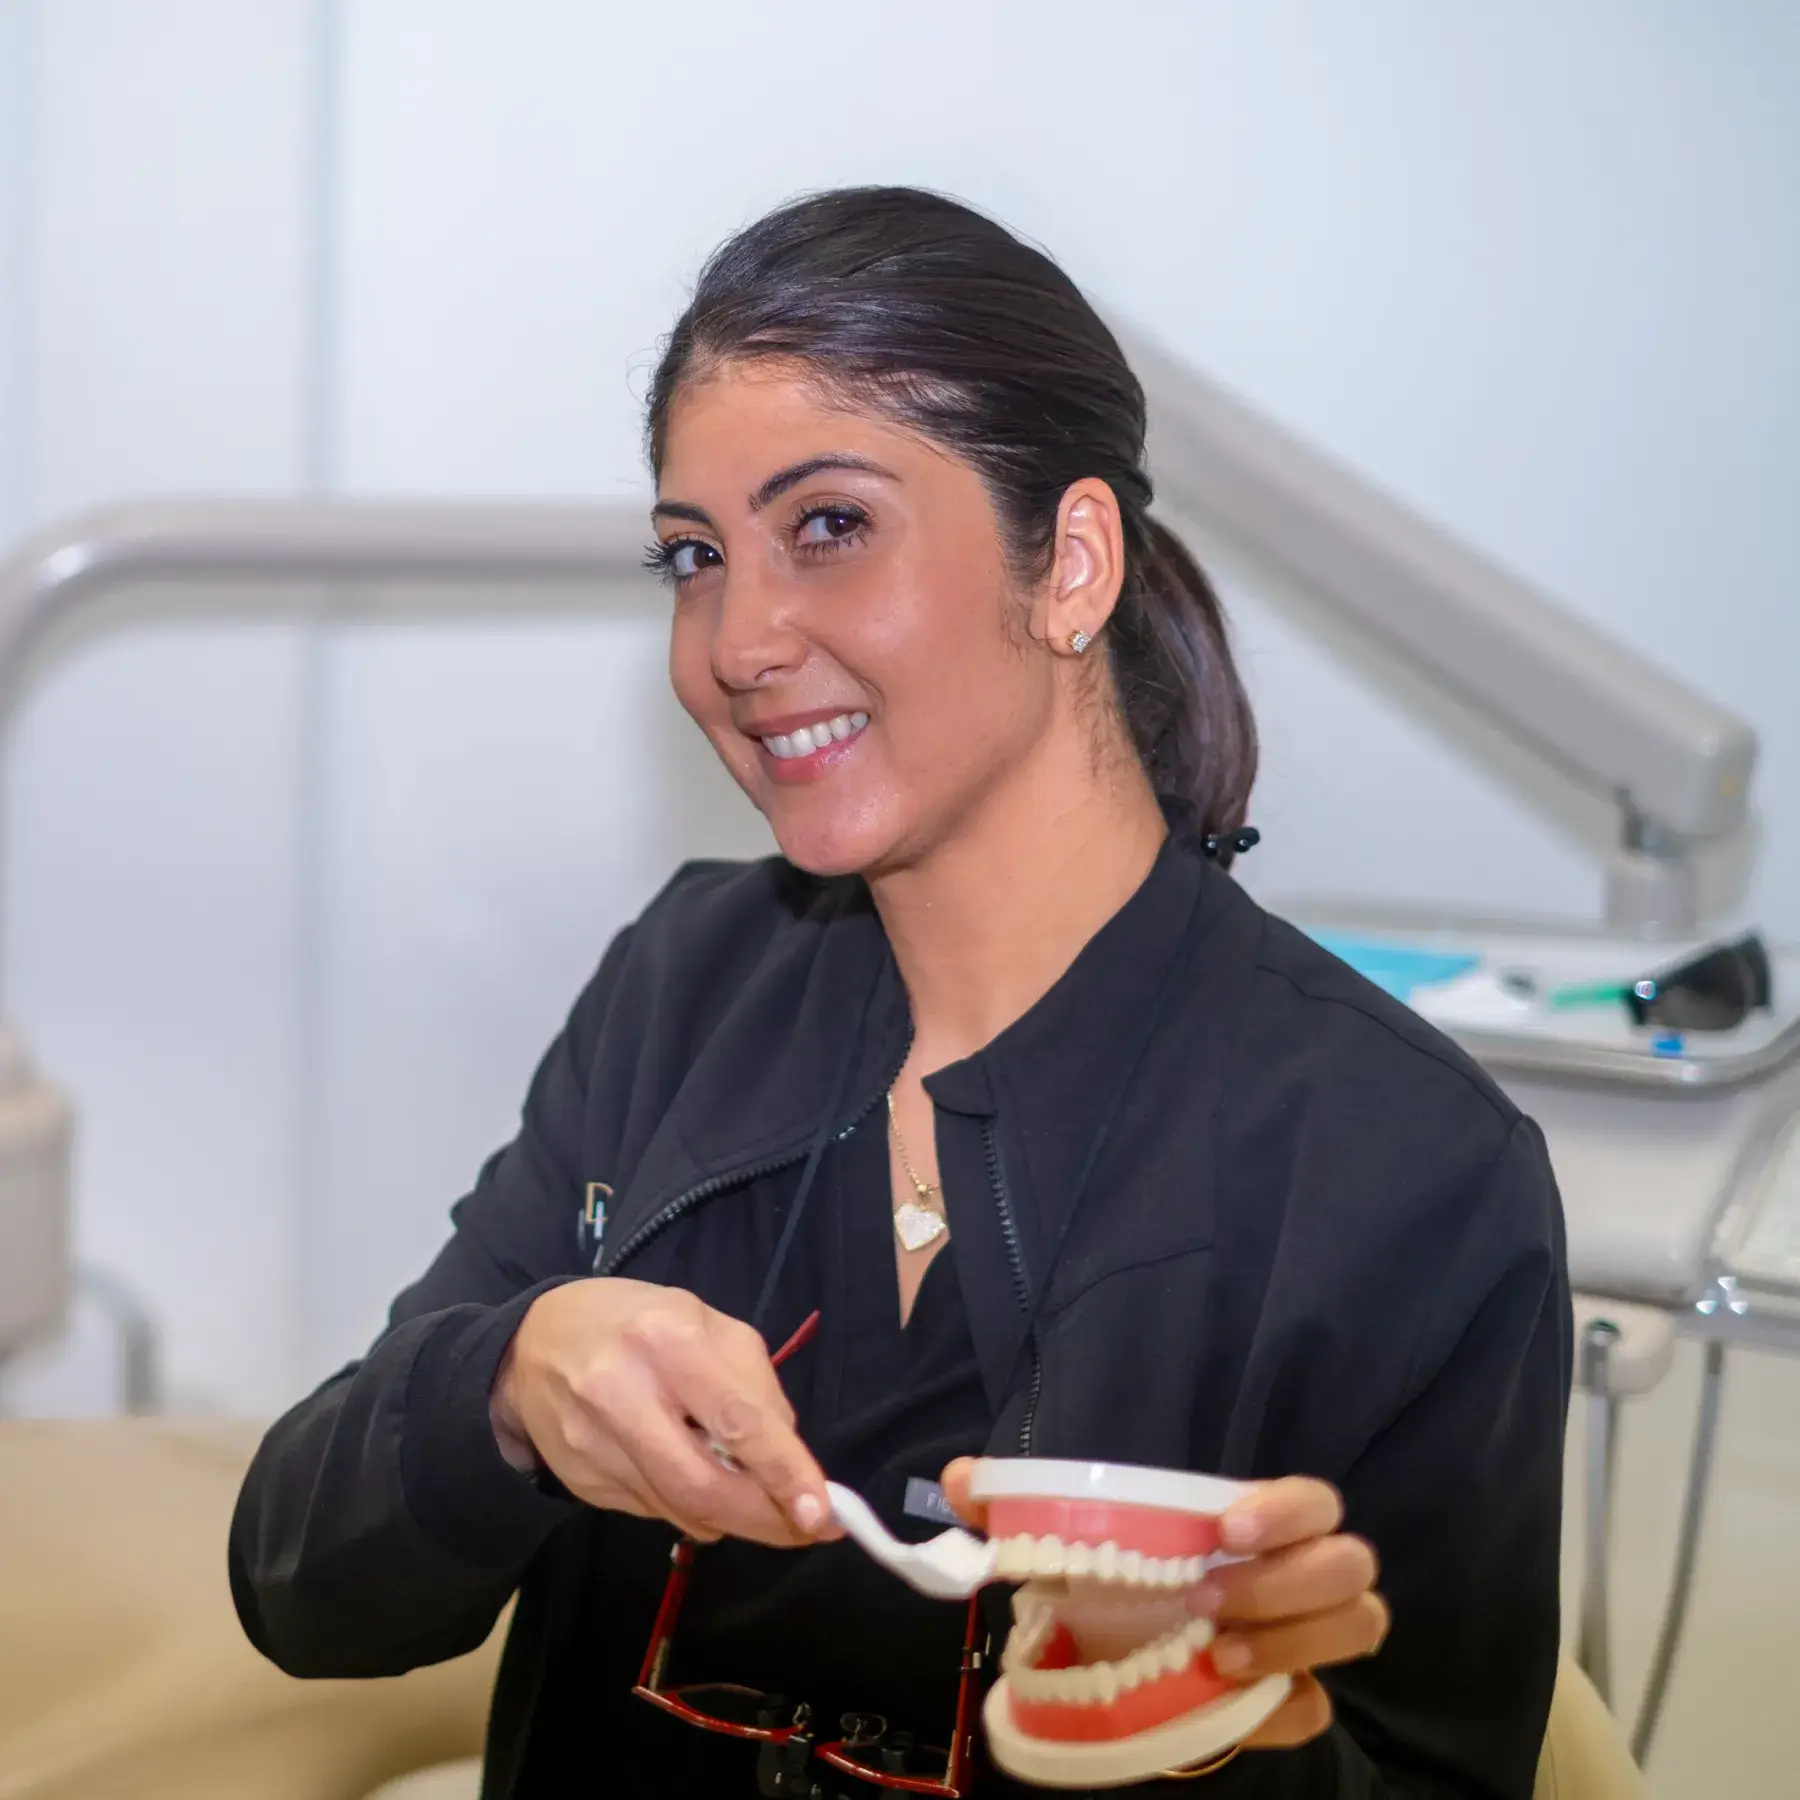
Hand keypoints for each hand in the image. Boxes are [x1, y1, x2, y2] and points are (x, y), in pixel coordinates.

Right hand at [491, 1279, 838, 1547]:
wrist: (531, 1344)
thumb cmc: (636, 1323)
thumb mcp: (704, 1323)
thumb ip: (753, 1385)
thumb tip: (790, 1458)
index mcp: (667, 1341)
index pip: (737, 1421)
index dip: (784, 1474)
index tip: (821, 1514)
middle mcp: (624, 1395)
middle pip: (704, 1488)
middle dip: (765, 1519)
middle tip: (804, 1529)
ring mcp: (594, 1445)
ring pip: (680, 1511)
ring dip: (730, 1517)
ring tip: (753, 1498)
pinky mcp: (579, 1482)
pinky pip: (653, 1512)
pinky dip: (688, 1508)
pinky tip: (692, 1478)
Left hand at [940, 1463, 1386, 1749]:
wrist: (1125, 1656)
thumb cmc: (1116, 1579)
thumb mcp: (1065, 1541)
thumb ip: (1013, 1506)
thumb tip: (963, 1478)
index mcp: (1253, 1521)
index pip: (1313, 1499)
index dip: (1285, 1508)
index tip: (1225, 1529)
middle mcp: (1296, 1571)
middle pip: (1349, 1563)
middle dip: (1287, 1582)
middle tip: (1206, 1599)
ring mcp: (1304, 1636)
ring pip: (1358, 1624)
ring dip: (1292, 1639)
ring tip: (1215, 1655)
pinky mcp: (1296, 1698)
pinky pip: (1320, 1704)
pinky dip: (1282, 1700)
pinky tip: (1225, 1696)